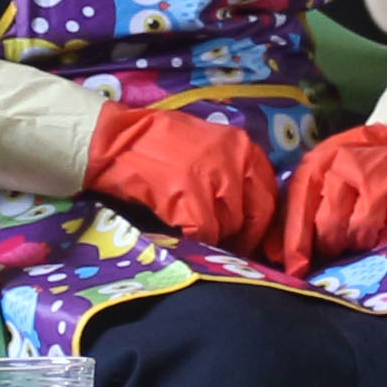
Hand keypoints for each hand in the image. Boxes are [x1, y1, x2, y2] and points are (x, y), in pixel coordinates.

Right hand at [82, 99, 277, 255]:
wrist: (117, 140)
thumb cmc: (161, 142)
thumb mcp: (210, 144)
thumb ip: (234, 168)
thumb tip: (248, 205)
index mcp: (243, 147)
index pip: (268, 194)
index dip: (262, 221)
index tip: (252, 236)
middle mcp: (234, 161)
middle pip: (253, 215)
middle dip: (243, 236)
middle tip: (230, 246)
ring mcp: (212, 180)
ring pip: (229, 227)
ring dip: (217, 237)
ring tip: (203, 237)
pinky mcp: (188, 198)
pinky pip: (204, 232)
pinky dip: (196, 239)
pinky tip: (184, 233)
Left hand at [277, 124, 386, 275]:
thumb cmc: (357, 160)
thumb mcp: (323, 172)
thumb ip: (299, 208)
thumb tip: (277, 254)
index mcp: (320, 162)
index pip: (300, 208)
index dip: (296, 244)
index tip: (296, 270)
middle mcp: (348, 166)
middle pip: (330, 227)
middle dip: (331, 244)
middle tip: (338, 244)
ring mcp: (381, 178)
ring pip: (360, 233)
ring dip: (359, 242)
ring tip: (362, 231)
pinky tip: (385, 226)